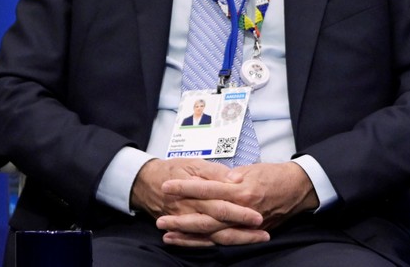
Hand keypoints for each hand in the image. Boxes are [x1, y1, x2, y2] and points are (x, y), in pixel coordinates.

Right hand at [130, 158, 264, 245]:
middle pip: (219, 224)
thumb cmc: (174, 169)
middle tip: (263, 233)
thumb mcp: (194, 164)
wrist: (146, 182)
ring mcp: (187, 221)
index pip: (222, 204)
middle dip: (242, 231)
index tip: (259, 216)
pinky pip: (199, 241)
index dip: (240, 212)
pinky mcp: (183, 228)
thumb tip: (237, 178)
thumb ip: (216, 171)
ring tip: (256, 240)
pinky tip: (233, 245)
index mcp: (198, 192)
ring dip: (235, 239)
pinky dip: (216, 245)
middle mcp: (192, 210)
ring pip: (212, 235)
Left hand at [156, 161, 317, 246]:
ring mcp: (247, 224)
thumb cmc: (276, 175)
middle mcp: (242, 209)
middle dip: (182, 219)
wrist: (300, 189)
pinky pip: (225, 241)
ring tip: (168, 235)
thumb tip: (213, 179)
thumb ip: (230, 176)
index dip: (186, 188)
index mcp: (242, 190)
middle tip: (160, 219)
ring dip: (189, 236)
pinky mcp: (250, 233)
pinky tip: (191, 242)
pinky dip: (206, 243)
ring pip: (213, 234)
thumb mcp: (252, 169)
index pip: (208, 189)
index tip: (167, 185)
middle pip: (207, 217)